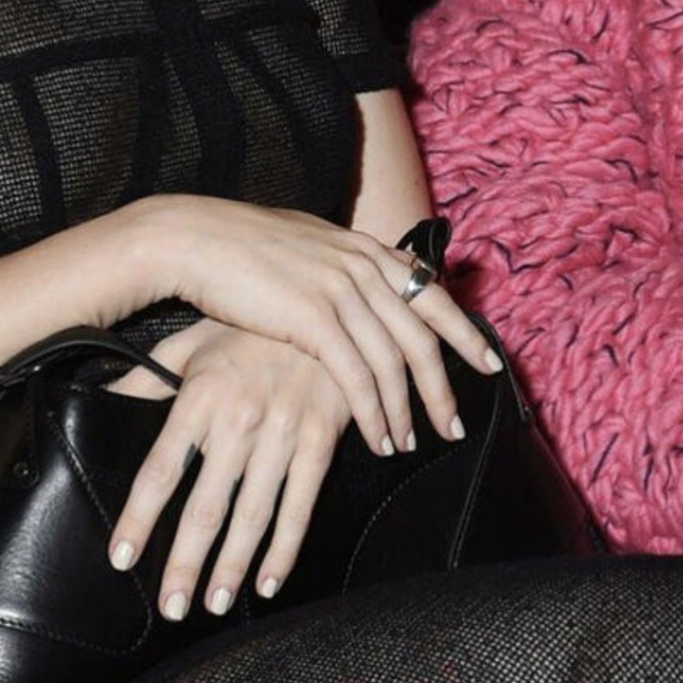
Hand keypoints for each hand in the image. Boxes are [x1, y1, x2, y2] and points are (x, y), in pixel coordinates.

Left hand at [106, 320, 350, 620]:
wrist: (323, 304)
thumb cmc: (248, 326)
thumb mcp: (192, 342)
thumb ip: (148, 377)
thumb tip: (101, 398)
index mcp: (200, 395)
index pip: (161, 468)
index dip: (140, 518)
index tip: (123, 558)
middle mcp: (239, 418)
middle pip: (205, 505)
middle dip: (186, 562)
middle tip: (172, 606)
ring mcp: (283, 430)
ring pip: (252, 513)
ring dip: (232, 565)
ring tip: (215, 603)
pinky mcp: (320, 439)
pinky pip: (301, 504)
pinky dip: (285, 548)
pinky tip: (269, 581)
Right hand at [139, 195, 501, 456]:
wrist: (194, 239)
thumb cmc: (236, 246)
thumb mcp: (304, 243)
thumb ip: (339, 263)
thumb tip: (357, 279)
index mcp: (362, 248)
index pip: (432, 292)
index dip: (465, 332)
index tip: (489, 364)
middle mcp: (361, 266)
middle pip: (423, 335)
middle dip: (444, 387)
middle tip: (455, 426)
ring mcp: (340, 291)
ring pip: (394, 361)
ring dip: (407, 409)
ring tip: (411, 444)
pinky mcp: (314, 319)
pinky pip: (358, 377)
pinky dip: (374, 413)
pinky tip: (379, 437)